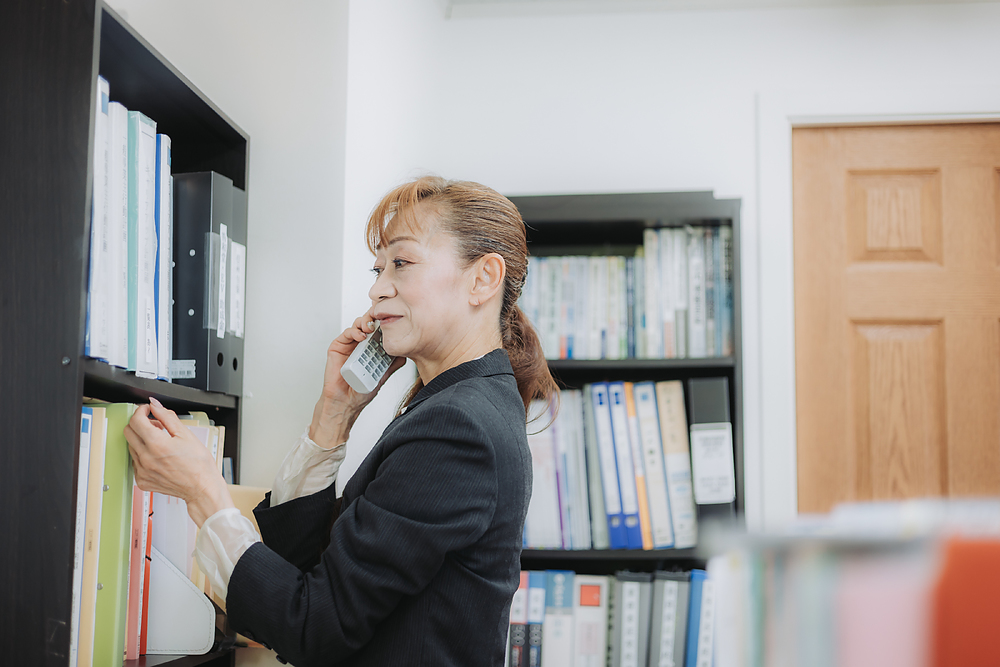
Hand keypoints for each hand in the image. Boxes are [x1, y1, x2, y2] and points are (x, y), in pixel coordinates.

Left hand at [124, 398, 233, 526]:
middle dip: (140, 423)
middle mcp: (146, 458)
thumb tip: (155, 405)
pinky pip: (134, 461)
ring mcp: (142, 471)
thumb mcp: (186, 434)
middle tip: (155, 425)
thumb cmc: (198, 464)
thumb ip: (167, 417)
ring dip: (141, 439)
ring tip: (160, 441)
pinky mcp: (141, 480)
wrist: (201, 487)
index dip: (142, 411)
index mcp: (157, 444)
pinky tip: (157, 455)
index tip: (148, 410)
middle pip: (128, 431)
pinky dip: (143, 454)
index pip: (136, 420)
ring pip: (131, 446)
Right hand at [309, 311, 406, 448]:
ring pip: (357, 325)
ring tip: (371, 327)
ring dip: (365, 322)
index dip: (385, 324)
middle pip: (368, 324)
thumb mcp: (382, 375)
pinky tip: (361, 336)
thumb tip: (405, 354)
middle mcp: (360, 345)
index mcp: (371, 349)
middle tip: (381, 319)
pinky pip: (346, 334)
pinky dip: (354, 332)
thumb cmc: (361, 391)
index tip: (393, 321)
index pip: (379, 331)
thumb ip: (392, 364)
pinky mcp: (337, 347)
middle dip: (375, 319)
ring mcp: (349, 345)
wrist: (346, 402)